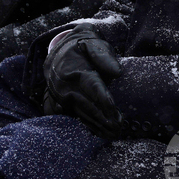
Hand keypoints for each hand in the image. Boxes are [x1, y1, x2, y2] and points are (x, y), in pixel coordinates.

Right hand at [43, 23, 122, 138]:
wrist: (59, 52)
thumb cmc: (82, 47)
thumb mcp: (93, 43)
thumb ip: (104, 56)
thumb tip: (117, 73)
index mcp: (75, 70)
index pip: (92, 87)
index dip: (104, 100)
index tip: (115, 113)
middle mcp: (66, 86)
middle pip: (87, 105)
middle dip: (104, 118)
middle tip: (119, 128)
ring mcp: (62, 97)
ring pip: (82, 114)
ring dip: (98, 126)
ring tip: (114, 134)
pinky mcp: (62, 104)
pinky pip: (76, 117)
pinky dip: (89, 126)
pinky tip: (100, 134)